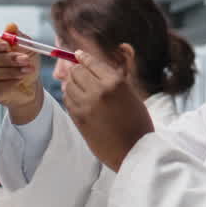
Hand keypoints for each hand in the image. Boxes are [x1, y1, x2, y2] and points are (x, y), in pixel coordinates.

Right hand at [0, 33, 42, 123]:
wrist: (30, 83)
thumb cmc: (22, 61)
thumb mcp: (24, 45)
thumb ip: (16, 36)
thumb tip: (11, 27)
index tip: (6, 45)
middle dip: (5, 58)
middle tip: (23, 58)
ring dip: (11, 71)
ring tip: (27, 68)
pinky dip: (11, 82)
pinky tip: (20, 79)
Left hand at [61, 47, 153, 171]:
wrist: (134, 151)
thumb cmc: (138, 124)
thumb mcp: (132, 95)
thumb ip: (116, 79)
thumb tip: (101, 63)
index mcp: (115, 83)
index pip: (91, 63)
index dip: (83, 57)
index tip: (78, 55)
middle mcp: (99, 91)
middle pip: (76, 71)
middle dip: (77, 70)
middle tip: (79, 72)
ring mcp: (86, 105)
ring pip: (68, 85)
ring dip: (72, 84)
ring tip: (78, 86)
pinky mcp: (78, 118)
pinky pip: (67, 100)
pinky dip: (70, 97)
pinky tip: (77, 99)